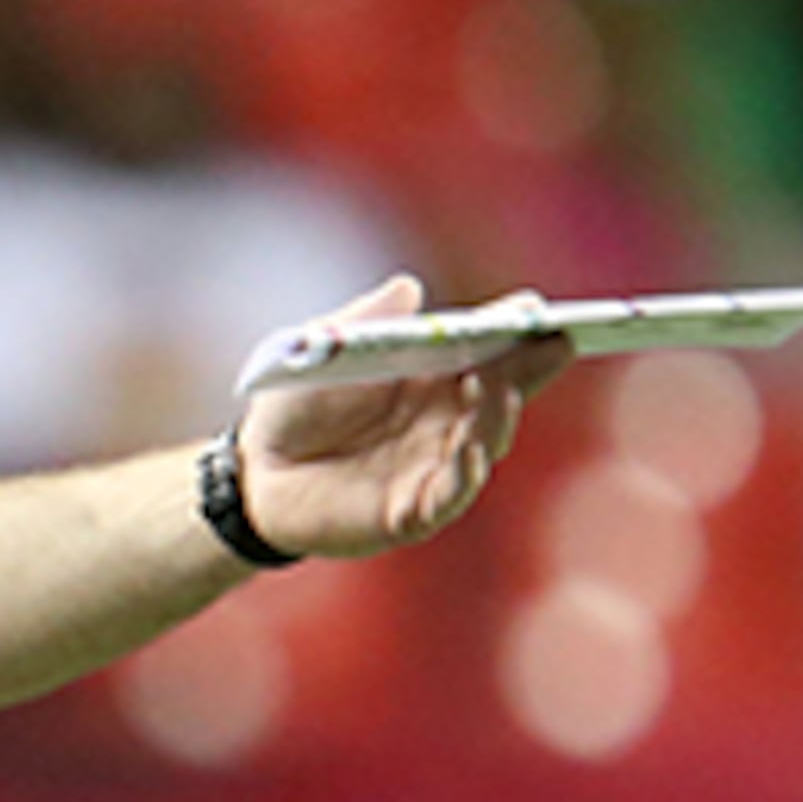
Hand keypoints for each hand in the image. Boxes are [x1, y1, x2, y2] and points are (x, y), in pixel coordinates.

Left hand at [239, 274, 570, 557]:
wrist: (255, 473)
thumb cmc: (295, 406)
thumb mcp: (321, 354)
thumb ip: (363, 324)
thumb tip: (408, 288)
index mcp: (435, 379)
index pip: (494, 353)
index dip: (524, 336)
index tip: (547, 315)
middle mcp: (445, 422)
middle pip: (503, 395)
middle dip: (529, 370)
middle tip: (547, 344)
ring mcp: (431, 467)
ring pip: (483, 443)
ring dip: (496, 417)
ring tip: (498, 388)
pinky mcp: (407, 513)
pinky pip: (447, 496)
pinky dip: (463, 475)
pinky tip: (470, 451)